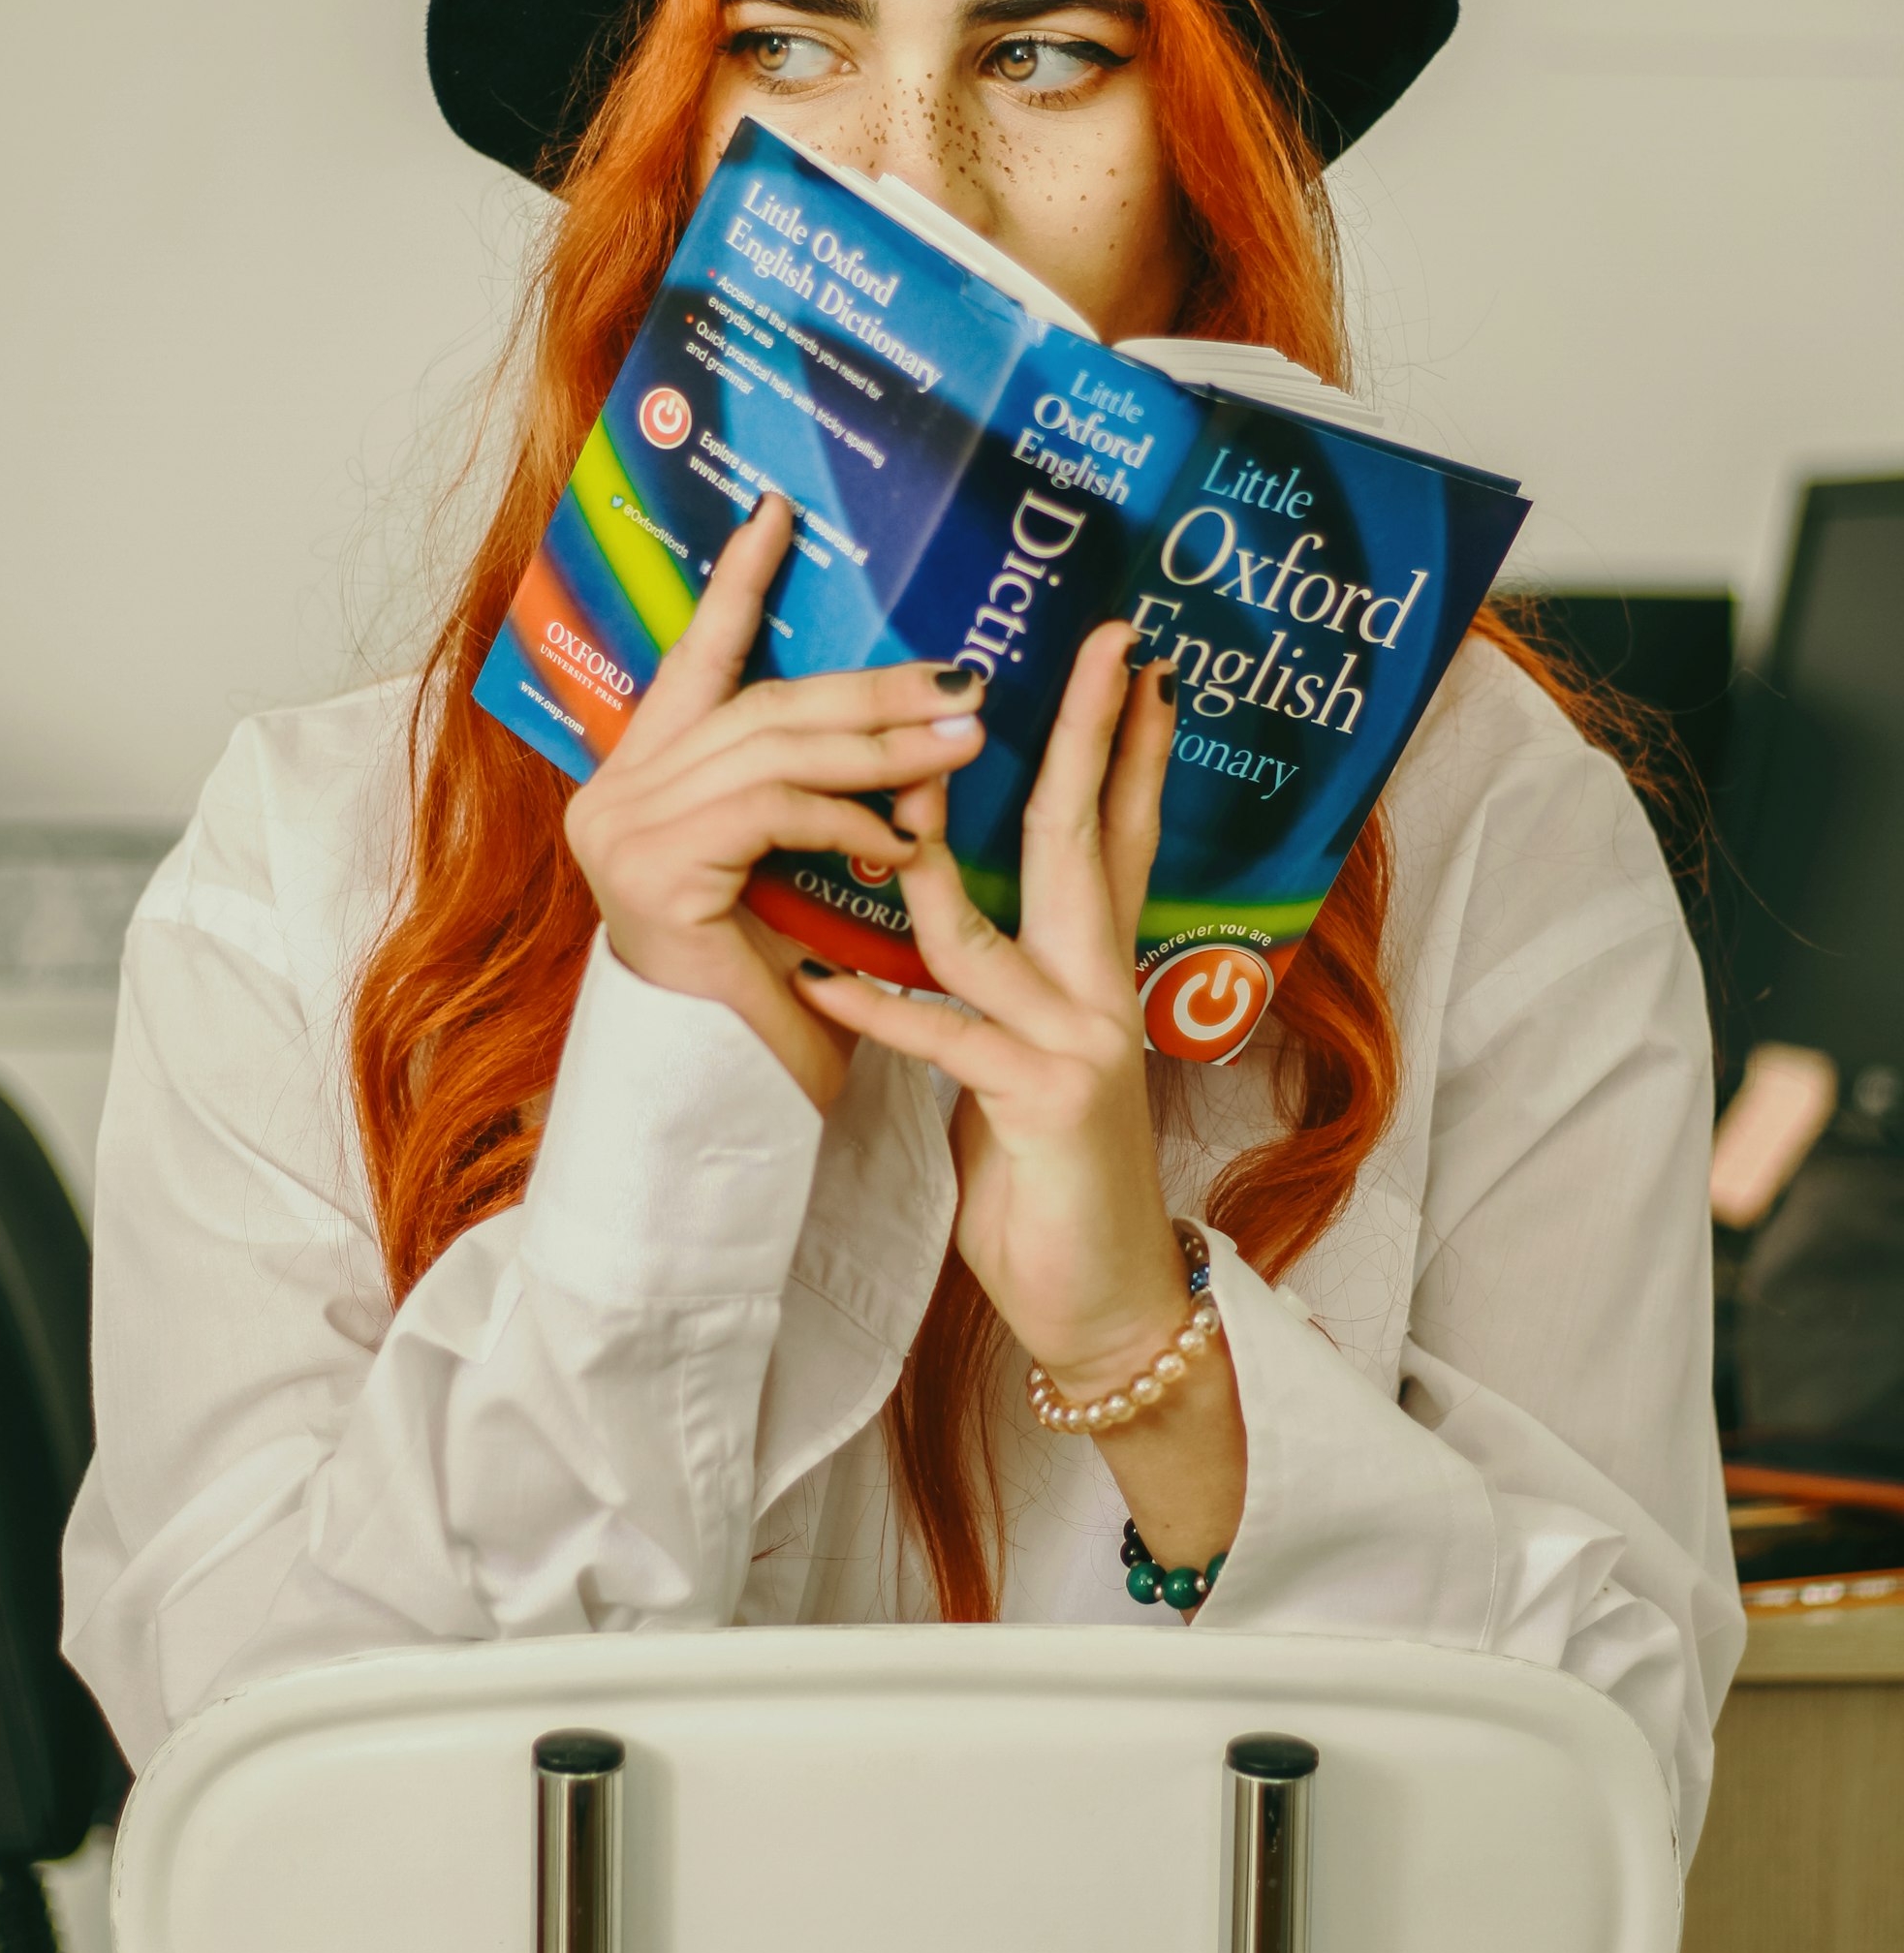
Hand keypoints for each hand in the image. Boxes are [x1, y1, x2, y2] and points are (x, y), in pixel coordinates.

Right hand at [562, 495, 985, 1109]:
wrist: (732, 1106)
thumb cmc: (775, 992)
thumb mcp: (797, 864)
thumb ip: (816, 783)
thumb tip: (913, 703)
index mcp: (645, 777)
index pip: (698, 658)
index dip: (738, 581)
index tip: (781, 509)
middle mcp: (615, 792)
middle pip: (761, 703)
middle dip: (870, 686)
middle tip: (966, 676)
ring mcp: (622, 830)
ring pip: (774, 748)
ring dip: (882, 743)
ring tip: (965, 739)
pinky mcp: (653, 873)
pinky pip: (772, 812)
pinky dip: (850, 815)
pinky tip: (907, 834)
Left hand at [792, 623, 1191, 1387]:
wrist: (1105, 1307)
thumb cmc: (1050, 1182)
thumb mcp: (1027, 1063)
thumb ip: (998, 987)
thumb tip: (935, 913)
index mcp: (1096, 974)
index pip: (1118, 836)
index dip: (1131, 748)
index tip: (1137, 665)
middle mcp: (1101, 991)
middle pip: (1087, 840)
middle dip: (1094, 736)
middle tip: (1110, 645)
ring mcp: (1079, 1043)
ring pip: (988, 927)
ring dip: (927, 854)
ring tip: (884, 787)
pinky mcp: (1043, 1102)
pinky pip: (943, 1036)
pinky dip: (874, 1007)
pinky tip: (816, 981)